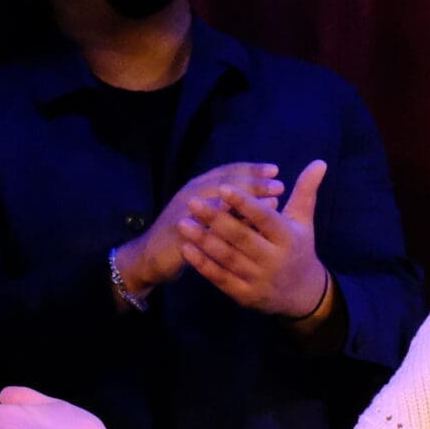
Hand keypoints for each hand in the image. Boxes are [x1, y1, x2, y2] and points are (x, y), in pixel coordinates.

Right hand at [117, 161, 286, 293]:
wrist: (150, 258)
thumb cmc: (185, 234)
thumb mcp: (205, 213)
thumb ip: (229, 203)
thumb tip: (263, 196)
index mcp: (198, 187)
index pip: (227, 172)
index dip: (251, 170)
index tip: (275, 170)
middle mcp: (191, 194)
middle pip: (225, 183)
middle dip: (254, 183)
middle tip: (279, 185)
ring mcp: (184, 213)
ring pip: (219, 203)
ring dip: (247, 202)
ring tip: (272, 203)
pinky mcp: (181, 235)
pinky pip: (208, 229)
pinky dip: (230, 228)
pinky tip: (249, 231)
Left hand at [180, 160, 332, 318]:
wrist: (303, 293)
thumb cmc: (299, 248)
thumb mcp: (303, 220)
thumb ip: (306, 191)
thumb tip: (320, 162)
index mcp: (288, 238)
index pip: (264, 218)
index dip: (244, 203)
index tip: (223, 187)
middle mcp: (274, 260)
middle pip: (241, 238)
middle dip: (215, 220)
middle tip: (192, 202)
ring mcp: (259, 280)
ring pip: (228, 258)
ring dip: (203, 241)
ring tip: (183, 223)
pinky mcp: (245, 295)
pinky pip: (221, 278)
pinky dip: (203, 265)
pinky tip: (187, 248)